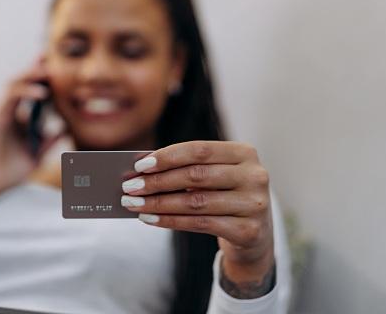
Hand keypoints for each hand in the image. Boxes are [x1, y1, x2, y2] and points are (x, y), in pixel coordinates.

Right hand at [0, 58, 63, 249]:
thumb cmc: (9, 172)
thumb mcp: (37, 154)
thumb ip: (50, 141)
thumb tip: (67, 129)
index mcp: (20, 118)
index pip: (33, 92)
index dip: (44, 79)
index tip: (59, 67)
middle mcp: (10, 111)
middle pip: (23, 82)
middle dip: (37, 67)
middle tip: (53, 56)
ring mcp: (2, 112)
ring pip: (15, 83)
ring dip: (32, 74)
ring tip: (50, 71)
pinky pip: (10, 98)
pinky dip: (25, 91)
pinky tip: (42, 93)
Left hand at [121, 141, 273, 285]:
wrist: (256, 234)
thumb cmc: (224, 195)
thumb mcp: (214, 176)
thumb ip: (186, 168)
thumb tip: (142, 170)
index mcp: (244, 153)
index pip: (199, 150)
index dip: (167, 157)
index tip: (139, 165)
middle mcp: (254, 176)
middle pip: (196, 176)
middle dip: (157, 182)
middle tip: (130, 187)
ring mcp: (254, 204)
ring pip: (196, 202)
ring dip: (159, 204)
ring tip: (134, 205)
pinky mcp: (249, 230)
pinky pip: (201, 224)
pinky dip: (170, 221)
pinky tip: (150, 219)